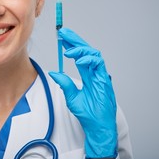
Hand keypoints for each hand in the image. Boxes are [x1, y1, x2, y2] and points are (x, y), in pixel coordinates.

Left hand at [49, 28, 117, 157]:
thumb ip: (64, 83)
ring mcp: (100, 75)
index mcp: (87, 75)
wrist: (97, 125)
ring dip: (81, 48)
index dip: (71, 45)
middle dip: (75, 40)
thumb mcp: (71, 97)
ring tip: (69, 49)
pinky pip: (98, 64)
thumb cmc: (87, 113)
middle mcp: (94, 73)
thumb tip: (54, 73)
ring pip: (93, 54)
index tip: (61, 37)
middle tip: (64, 32)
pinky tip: (79, 60)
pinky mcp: (104, 79)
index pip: (79, 56)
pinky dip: (89, 59)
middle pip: (86, 51)